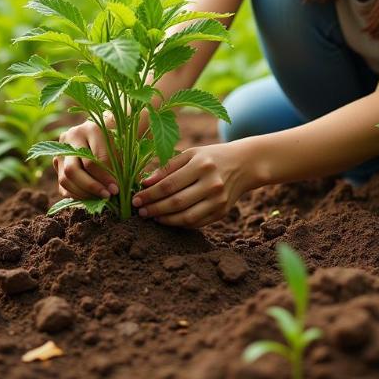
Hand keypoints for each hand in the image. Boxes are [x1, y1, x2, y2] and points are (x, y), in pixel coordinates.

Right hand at [54, 117, 118, 201]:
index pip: (94, 158)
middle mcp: (70, 137)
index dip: (106, 177)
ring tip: (100, 198)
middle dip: (91, 186)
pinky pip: (62, 186)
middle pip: (73, 169)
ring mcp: (60, 151)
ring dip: (83, 193)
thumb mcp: (119, 148)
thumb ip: (117, 166)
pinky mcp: (57, 164)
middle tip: (106, 195)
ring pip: (65, 179)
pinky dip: (77, 195)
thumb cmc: (115, 142)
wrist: (102, 135)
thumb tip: (115, 189)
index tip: (116, 189)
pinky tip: (91, 197)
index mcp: (90, 129)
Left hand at [131, 143, 252, 227]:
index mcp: (201, 165)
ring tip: (151, 216)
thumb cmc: (211, 157)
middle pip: (176, 202)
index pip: (169, 184)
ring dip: (165, 219)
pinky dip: (179, 223)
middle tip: (139, 211)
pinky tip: (167, 219)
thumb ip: (167, 167)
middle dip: (154, 208)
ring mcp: (218, 200)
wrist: (243, 164)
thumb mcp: (191, 154)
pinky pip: (196, 223)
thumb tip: (144, 183)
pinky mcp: (222, 212)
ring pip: (186, 217)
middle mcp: (212, 183)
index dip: (149, 194)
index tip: (135, 199)